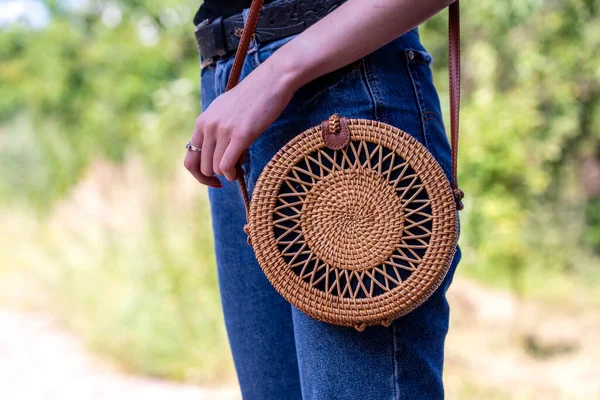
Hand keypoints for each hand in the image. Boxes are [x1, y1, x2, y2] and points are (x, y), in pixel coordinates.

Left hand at [184, 60, 296, 185]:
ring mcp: (223, 130)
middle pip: (203, 167)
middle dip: (216, 175)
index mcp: (202, 121)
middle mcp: (209, 126)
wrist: (271, 81)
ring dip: (227, 174)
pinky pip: (226, 165)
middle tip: (231, 173)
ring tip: (239, 167)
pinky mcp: (240, 135)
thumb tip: (218, 157)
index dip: (199, 175)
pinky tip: (238, 173)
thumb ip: (217, 131)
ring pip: (215, 168)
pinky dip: (231, 174)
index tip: (212, 179)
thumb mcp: (225, 112)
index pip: (190, 158)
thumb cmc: (253, 98)